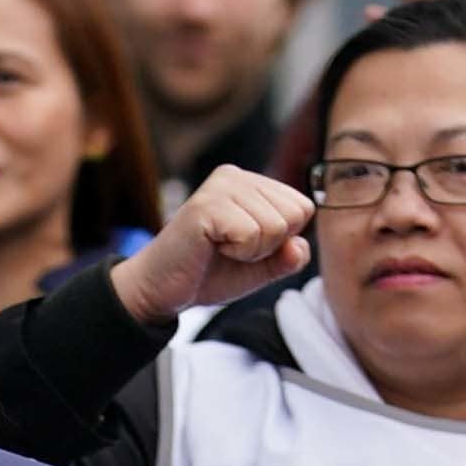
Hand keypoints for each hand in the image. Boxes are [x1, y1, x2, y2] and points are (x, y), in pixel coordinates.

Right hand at [118, 160, 317, 324]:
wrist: (162, 289)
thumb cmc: (209, 273)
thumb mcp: (261, 267)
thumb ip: (289, 257)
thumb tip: (299, 247)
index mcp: (251, 183)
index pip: (303, 207)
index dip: (282, 239)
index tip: (247, 246)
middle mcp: (236, 176)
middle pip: (294, 215)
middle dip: (270, 246)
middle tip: (232, 249)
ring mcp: (220, 187)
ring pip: (275, 226)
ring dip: (252, 252)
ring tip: (220, 248)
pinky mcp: (206, 206)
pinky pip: (251, 235)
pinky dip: (238, 254)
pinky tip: (211, 248)